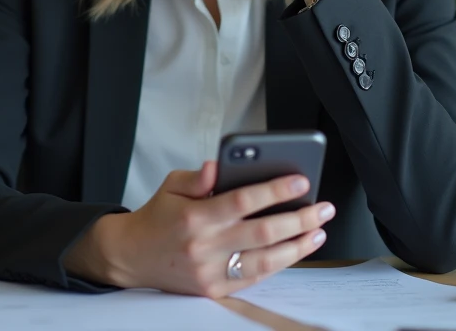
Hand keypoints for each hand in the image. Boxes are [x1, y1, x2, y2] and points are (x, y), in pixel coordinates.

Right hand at [65, 161, 333, 296]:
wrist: (133, 256)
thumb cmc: (159, 216)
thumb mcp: (171, 185)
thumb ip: (197, 177)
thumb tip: (217, 166)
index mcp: (195, 216)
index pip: (243, 201)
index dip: (274, 191)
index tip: (300, 180)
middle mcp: (204, 246)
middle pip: (262, 233)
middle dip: (299, 219)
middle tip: (323, 208)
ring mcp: (210, 271)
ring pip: (265, 261)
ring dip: (298, 246)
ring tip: (318, 231)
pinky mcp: (214, 289)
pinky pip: (255, 278)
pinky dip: (279, 264)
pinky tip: (296, 250)